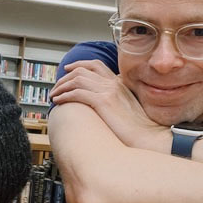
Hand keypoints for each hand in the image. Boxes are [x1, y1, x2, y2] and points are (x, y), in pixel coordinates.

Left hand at [50, 60, 168, 151]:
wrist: (148, 137)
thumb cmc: (139, 129)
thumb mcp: (128, 107)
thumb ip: (116, 99)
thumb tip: (102, 102)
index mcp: (119, 83)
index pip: (95, 65)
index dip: (79, 65)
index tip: (68, 70)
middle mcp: (113, 83)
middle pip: (82, 70)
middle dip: (65, 77)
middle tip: (56, 86)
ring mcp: (109, 91)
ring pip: (77, 80)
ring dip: (62, 86)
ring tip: (54, 95)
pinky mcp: (103, 102)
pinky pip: (77, 93)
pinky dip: (65, 95)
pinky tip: (59, 101)